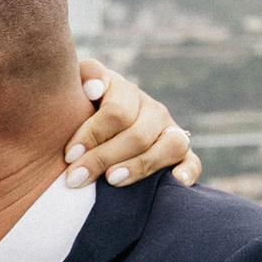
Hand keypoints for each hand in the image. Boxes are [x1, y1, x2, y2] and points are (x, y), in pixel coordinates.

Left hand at [68, 61, 199, 192]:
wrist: (98, 129)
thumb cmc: (78, 113)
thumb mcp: (75, 93)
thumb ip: (84, 80)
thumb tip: (93, 87)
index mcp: (123, 90)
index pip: (116, 110)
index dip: (93, 133)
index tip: (69, 155)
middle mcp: (150, 107)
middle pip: (137, 133)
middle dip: (103, 157)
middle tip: (76, 178)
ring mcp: (168, 129)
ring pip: (169, 146)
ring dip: (140, 165)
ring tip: (112, 180)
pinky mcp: (181, 152)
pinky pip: (192, 161)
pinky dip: (187, 171)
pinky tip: (176, 181)